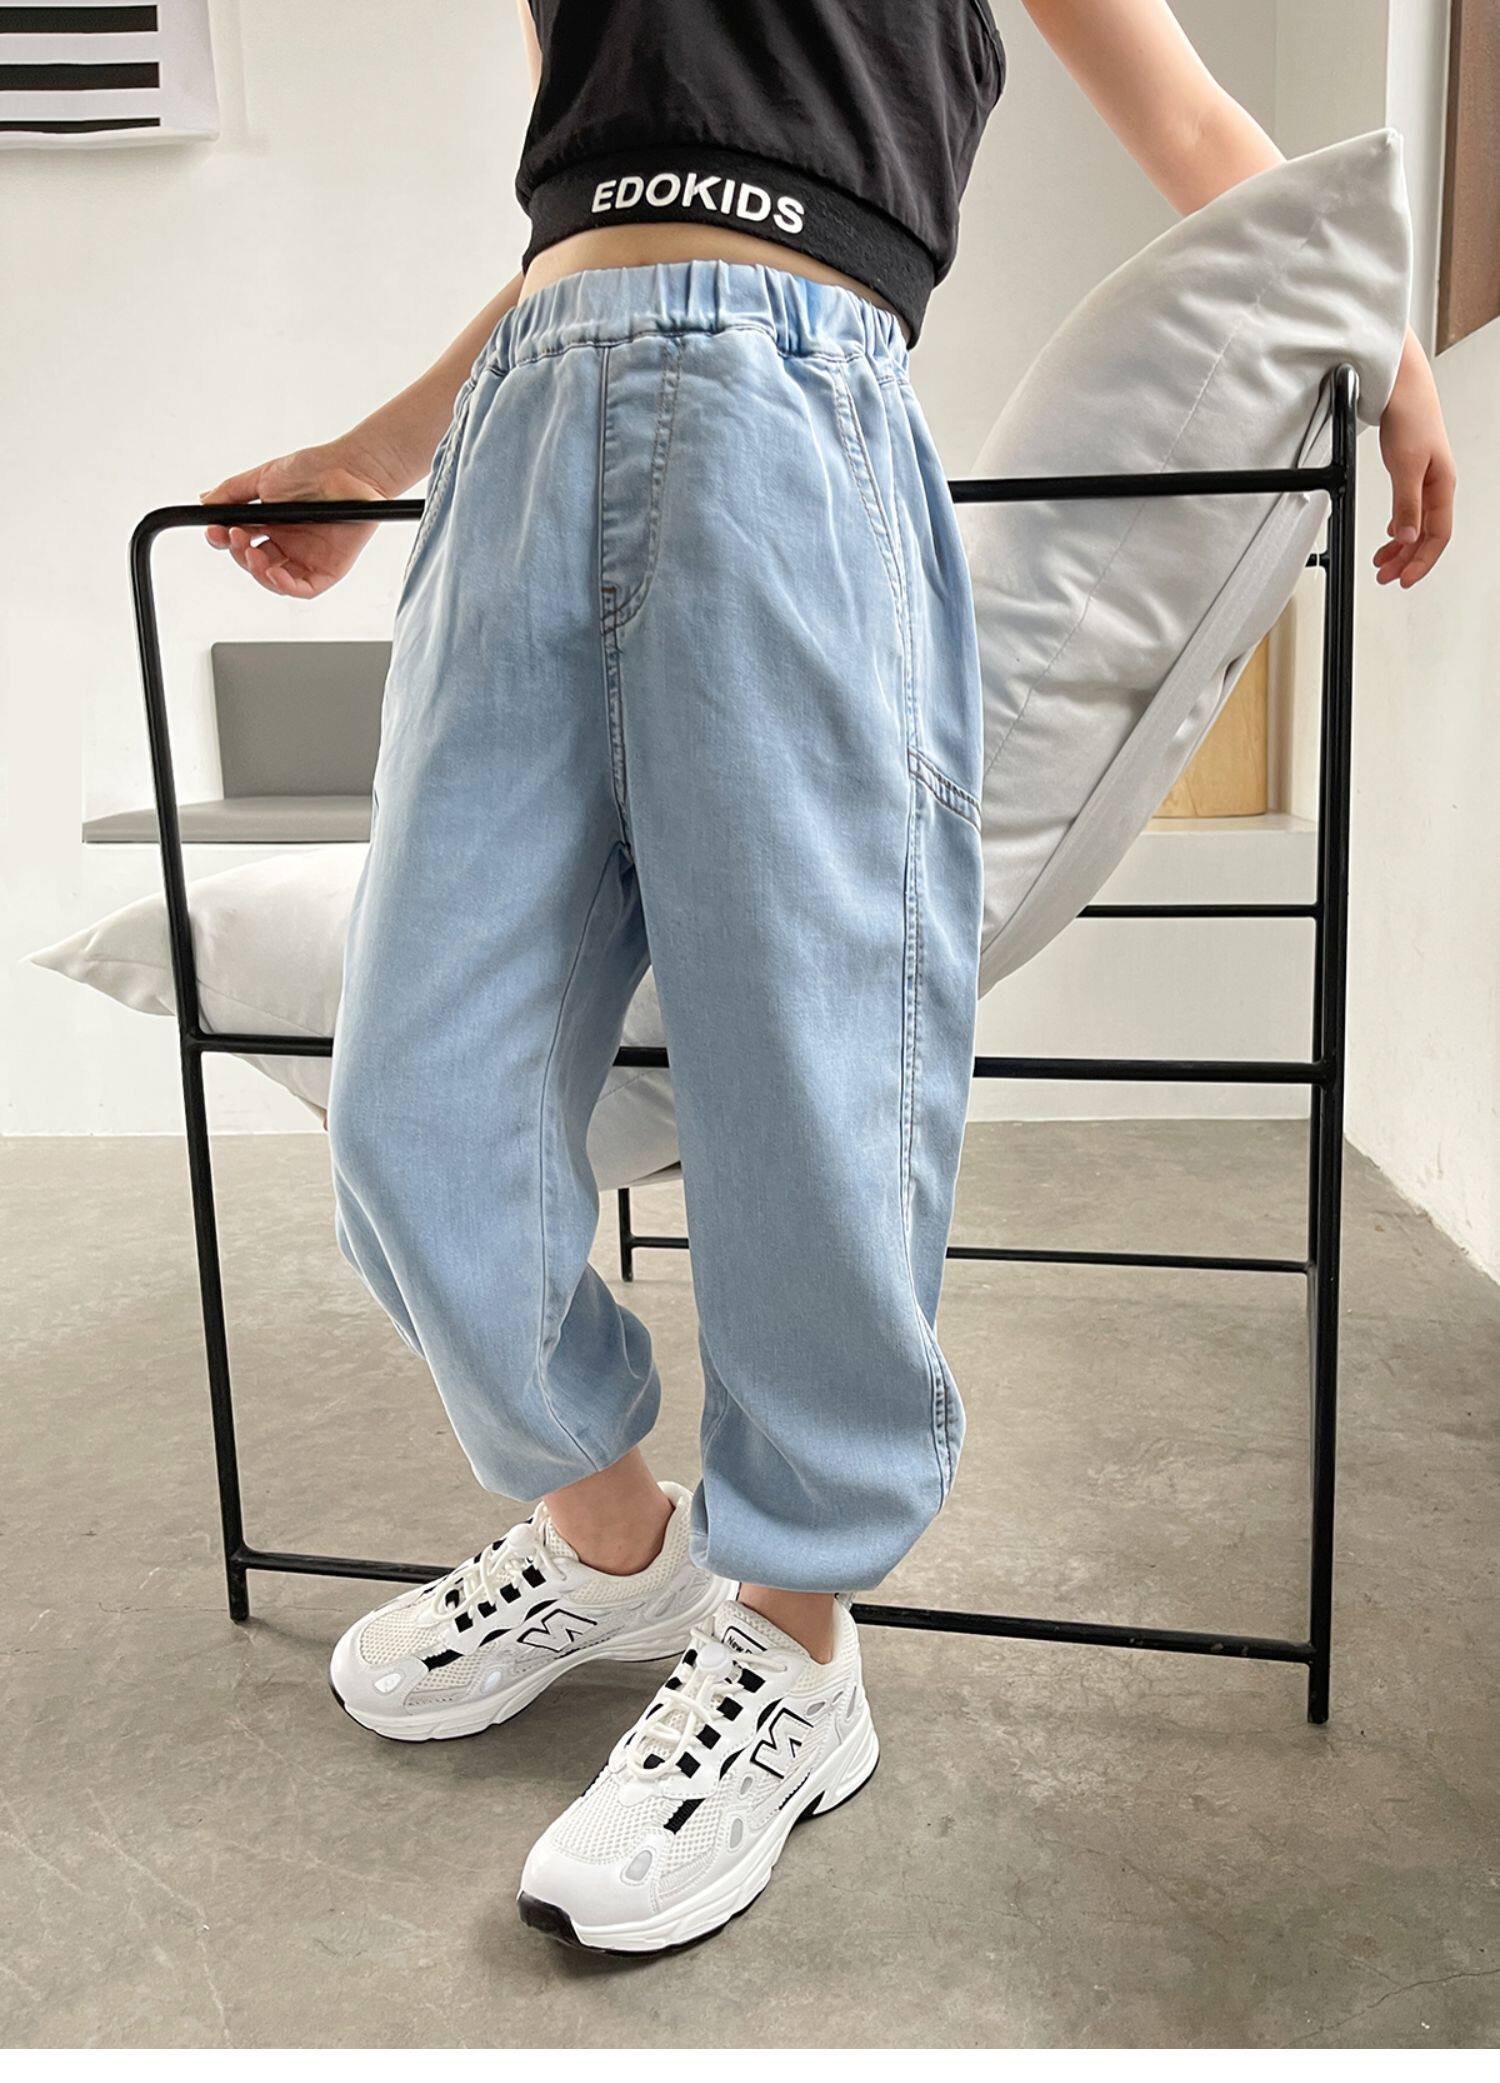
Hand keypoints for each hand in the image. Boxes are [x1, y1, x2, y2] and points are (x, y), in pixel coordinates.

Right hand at [199, 439, 400, 598]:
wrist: (350, 469)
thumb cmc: (314, 469)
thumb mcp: (264, 477)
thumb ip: (233, 492)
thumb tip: (206, 501)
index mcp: (271, 524)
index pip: (240, 542)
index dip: (224, 540)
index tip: (214, 532)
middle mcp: (288, 544)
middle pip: (254, 563)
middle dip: (238, 554)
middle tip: (234, 537)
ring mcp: (307, 558)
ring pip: (275, 580)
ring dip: (257, 572)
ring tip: (251, 553)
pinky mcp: (328, 570)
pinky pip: (303, 589)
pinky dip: (285, 586)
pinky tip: (273, 573)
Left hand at [1374, 331, 1455, 588]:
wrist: (1402, 386)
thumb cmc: (1411, 416)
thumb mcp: (1405, 465)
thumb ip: (1406, 503)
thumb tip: (1406, 536)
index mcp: (1442, 486)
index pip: (1437, 536)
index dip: (1422, 561)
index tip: (1404, 579)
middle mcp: (1436, 485)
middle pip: (1426, 534)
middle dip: (1407, 559)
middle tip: (1386, 577)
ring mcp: (1424, 479)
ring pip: (1415, 523)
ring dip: (1399, 545)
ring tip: (1381, 562)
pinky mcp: (1411, 471)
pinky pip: (1409, 508)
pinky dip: (1398, 525)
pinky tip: (1389, 533)